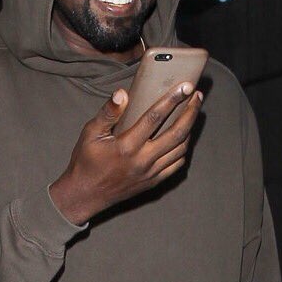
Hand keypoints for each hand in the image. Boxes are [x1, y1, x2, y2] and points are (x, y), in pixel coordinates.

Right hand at [49, 82, 202, 224]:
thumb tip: (122, 93)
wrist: (85, 195)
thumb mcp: (90, 133)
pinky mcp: (154, 182)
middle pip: (176, 133)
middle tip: (197, 95)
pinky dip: (184, 148)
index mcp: (126, 146)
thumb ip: (107, 113)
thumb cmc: (86, 160)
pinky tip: (184, 136)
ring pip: (180, 149)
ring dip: (190, 128)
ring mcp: (151, 173)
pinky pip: (176, 164)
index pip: (154, 118)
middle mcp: (143, 160)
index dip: (172, 100)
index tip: (185, 87)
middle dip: (190, 112)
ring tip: (193, 111)